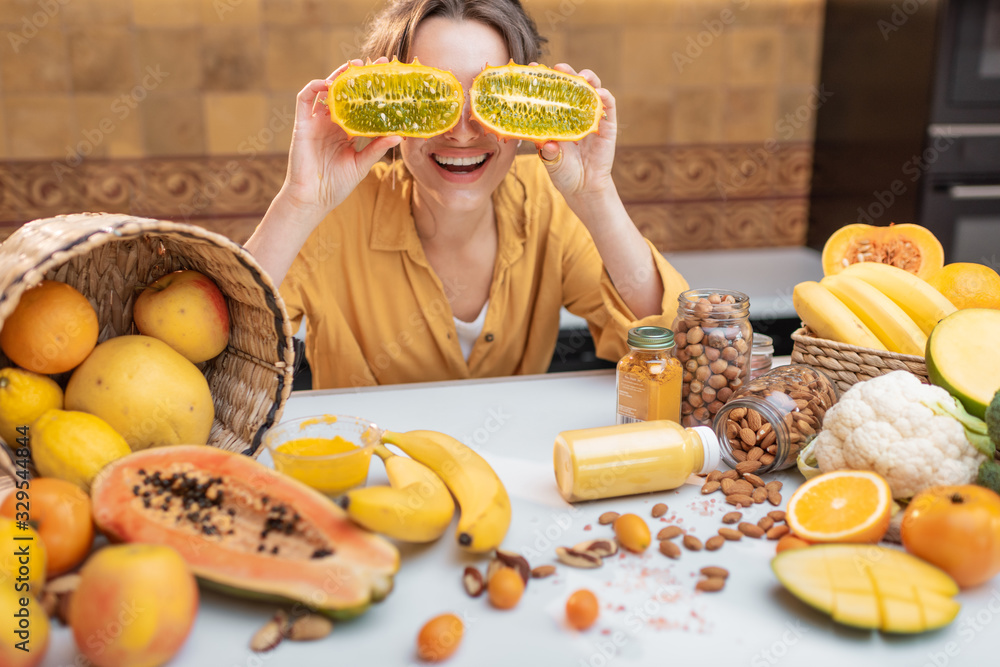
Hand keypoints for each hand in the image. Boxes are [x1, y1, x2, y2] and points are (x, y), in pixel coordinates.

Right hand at [280, 58, 401, 217]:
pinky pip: (304, 99)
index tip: (389, 78)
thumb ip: (377, 148)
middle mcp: (331, 124)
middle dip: (358, 77)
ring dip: (337, 77)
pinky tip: (327, 83)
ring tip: (352, 67)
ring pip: (325, 92)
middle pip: (345, 94)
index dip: (372, 91)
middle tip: (375, 64)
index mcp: (346, 132)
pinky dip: (313, 87)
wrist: (314, 199)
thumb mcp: (362, 164)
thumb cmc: (337, 185)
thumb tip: (399, 135)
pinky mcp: (302, 125)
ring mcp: (316, 123)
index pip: (360, 105)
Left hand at [534, 64, 617, 204]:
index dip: (543, 79)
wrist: (584, 188)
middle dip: (565, 73)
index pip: (550, 93)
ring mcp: (591, 117)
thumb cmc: (564, 172)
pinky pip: (609, 106)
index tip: (532, 68)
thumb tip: (548, 144)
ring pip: (591, 90)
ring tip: (581, 76)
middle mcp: (574, 113)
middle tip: (558, 67)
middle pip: (571, 86)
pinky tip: (600, 92)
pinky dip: (605, 97)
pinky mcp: (608, 126)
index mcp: (556, 117)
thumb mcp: (551, 161)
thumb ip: (549, 152)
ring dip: (588, 79)